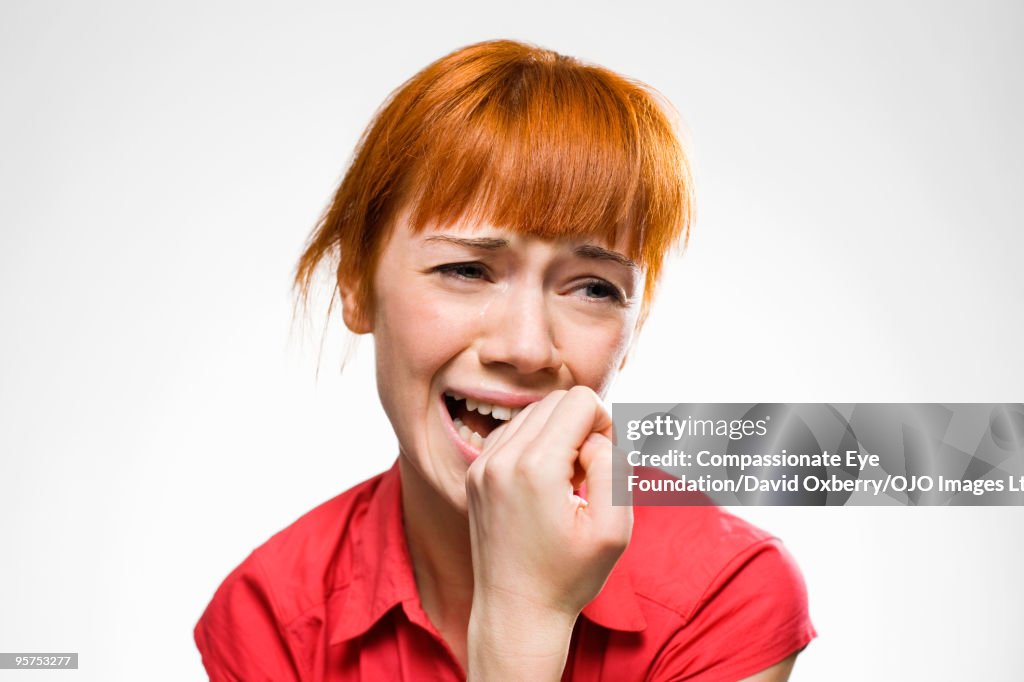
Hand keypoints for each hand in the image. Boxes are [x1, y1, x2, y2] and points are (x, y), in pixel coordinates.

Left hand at [464, 386, 632, 678]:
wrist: (515, 611)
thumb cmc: (569, 576)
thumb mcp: (613, 528)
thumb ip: (613, 467)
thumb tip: (594, 436)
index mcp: (536, 467)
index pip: (579, 399)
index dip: (604, 424)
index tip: (602, 462)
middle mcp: (502, 458)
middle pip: (555, 400)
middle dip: (581, 426)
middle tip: (586, 473)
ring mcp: (482, 464)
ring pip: (532, 412)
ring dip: (556, 435)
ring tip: (564, 481)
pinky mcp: (473, 473)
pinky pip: (511, 432)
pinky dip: (533, 444)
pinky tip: (542, 483)